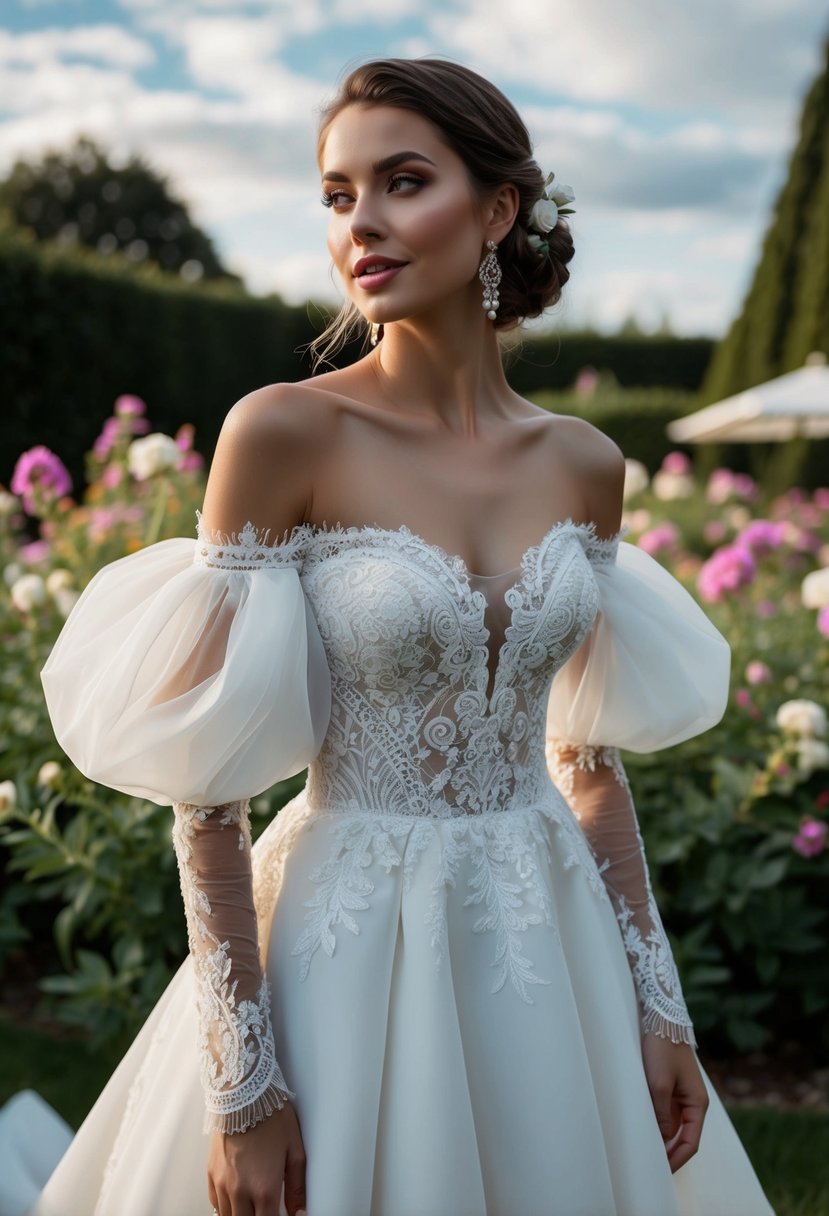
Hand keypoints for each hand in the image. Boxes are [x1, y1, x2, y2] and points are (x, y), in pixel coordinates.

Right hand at [207, 1100, 306, 1215]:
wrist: (243, 1092)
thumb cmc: (271, 1116)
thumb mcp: (295, 1150)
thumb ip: (297, 1186)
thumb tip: (300, 1211)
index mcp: (264, 1188)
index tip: (282, 1215)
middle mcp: (240, 1191)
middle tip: (266, 1209)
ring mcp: (223, 1183)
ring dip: (242, 1215)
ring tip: (252, 1206)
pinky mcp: (211, 1173)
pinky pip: (215, 1203)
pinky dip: (226, 1206)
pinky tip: (237, 1199)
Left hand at [641, 1034, 708, 1173]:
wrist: (662, 1020)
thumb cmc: (662, 1050)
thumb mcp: (659, 1084)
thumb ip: (662, 1114)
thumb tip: (664, 1140)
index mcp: (697, 1104)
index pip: (691, 1142)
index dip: (677, 1159)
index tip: (663, 1172)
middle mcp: (693, 1103)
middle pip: (685, 1138)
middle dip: (671, 1154)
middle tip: (652, 1168)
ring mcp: (682, 1097)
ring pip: (675, 1128)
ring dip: (664, 1141)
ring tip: (647, 1153)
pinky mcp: (671, 1090)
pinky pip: (668, 1115)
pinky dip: (659, 1126)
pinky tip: (647, 1132)